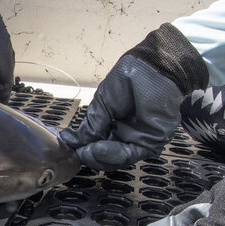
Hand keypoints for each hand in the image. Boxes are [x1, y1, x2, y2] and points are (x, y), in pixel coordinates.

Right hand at [61, 24, 207, 170]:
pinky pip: (131, 154)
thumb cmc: (131, 77)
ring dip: (99, 157)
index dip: (85, 147)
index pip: (98, 142)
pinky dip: (113, 154)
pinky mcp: (153, 141)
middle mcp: (128, 133)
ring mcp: (140, 138)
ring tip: (85, 151)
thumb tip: (71, 140)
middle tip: (77, 152)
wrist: (153, 67)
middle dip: (90, 156)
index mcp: (116, 123)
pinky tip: (98, 148)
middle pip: (107, 155)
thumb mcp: (103, 102)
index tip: (71, 148)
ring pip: (118, 159)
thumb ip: (91, 125)